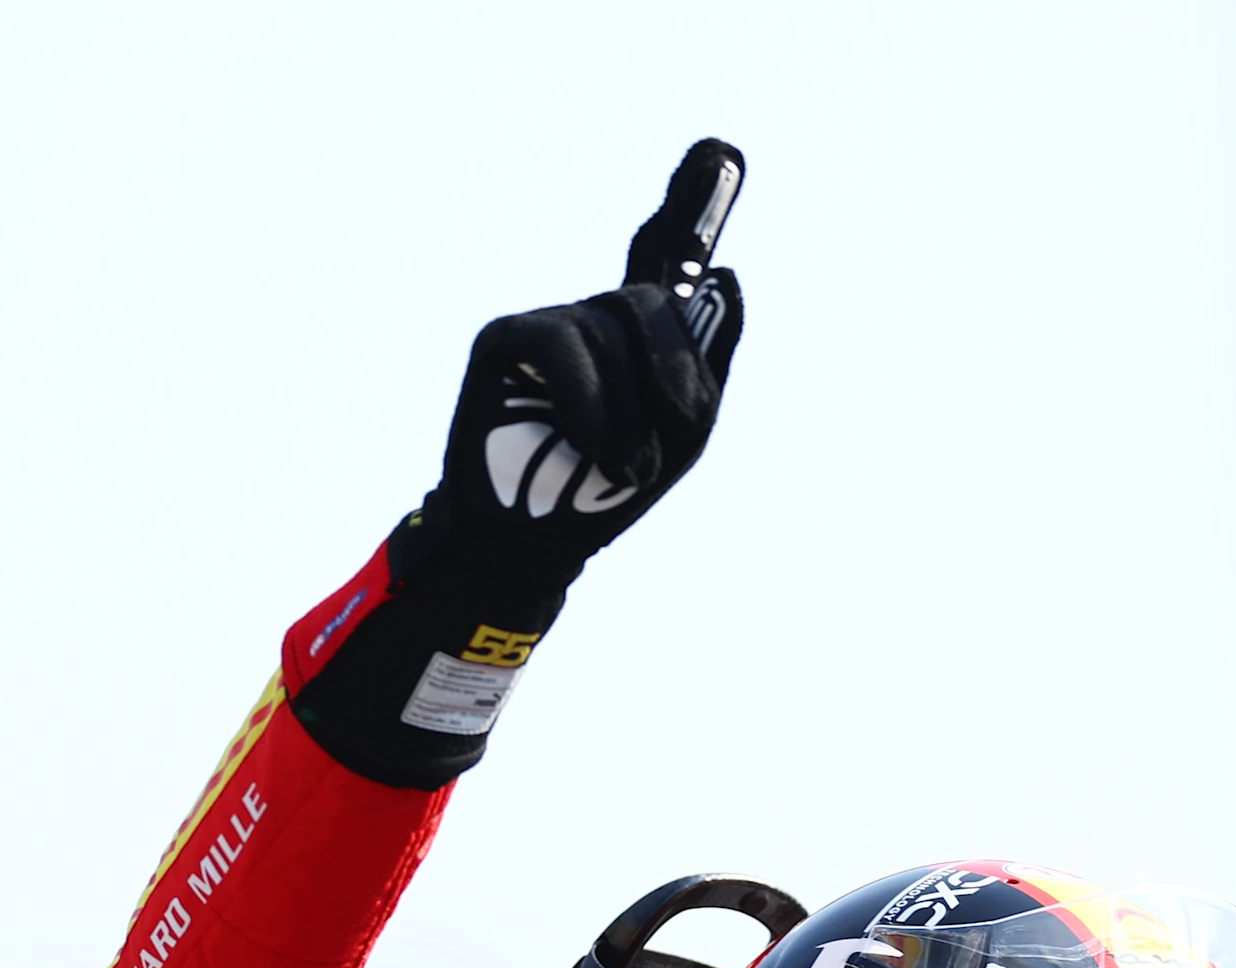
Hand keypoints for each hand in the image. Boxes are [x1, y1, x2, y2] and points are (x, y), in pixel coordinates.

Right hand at [291, 140, 746, 789]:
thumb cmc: (605, 494)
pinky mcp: (507, 338)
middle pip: (652, 302)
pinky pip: (568, 345)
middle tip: (660, 447)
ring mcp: (548, 323)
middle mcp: (592, 318)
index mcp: (638, 338)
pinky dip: (595, 403)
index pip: (664, 257)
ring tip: (619, 469)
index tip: (722, 153)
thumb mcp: (683, 433)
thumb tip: (727, 277)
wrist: (530, 545)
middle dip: (672, 375)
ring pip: (616, 328)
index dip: (694, 204)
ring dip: (632, 412)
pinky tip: (600, 447)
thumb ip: (707, 357)